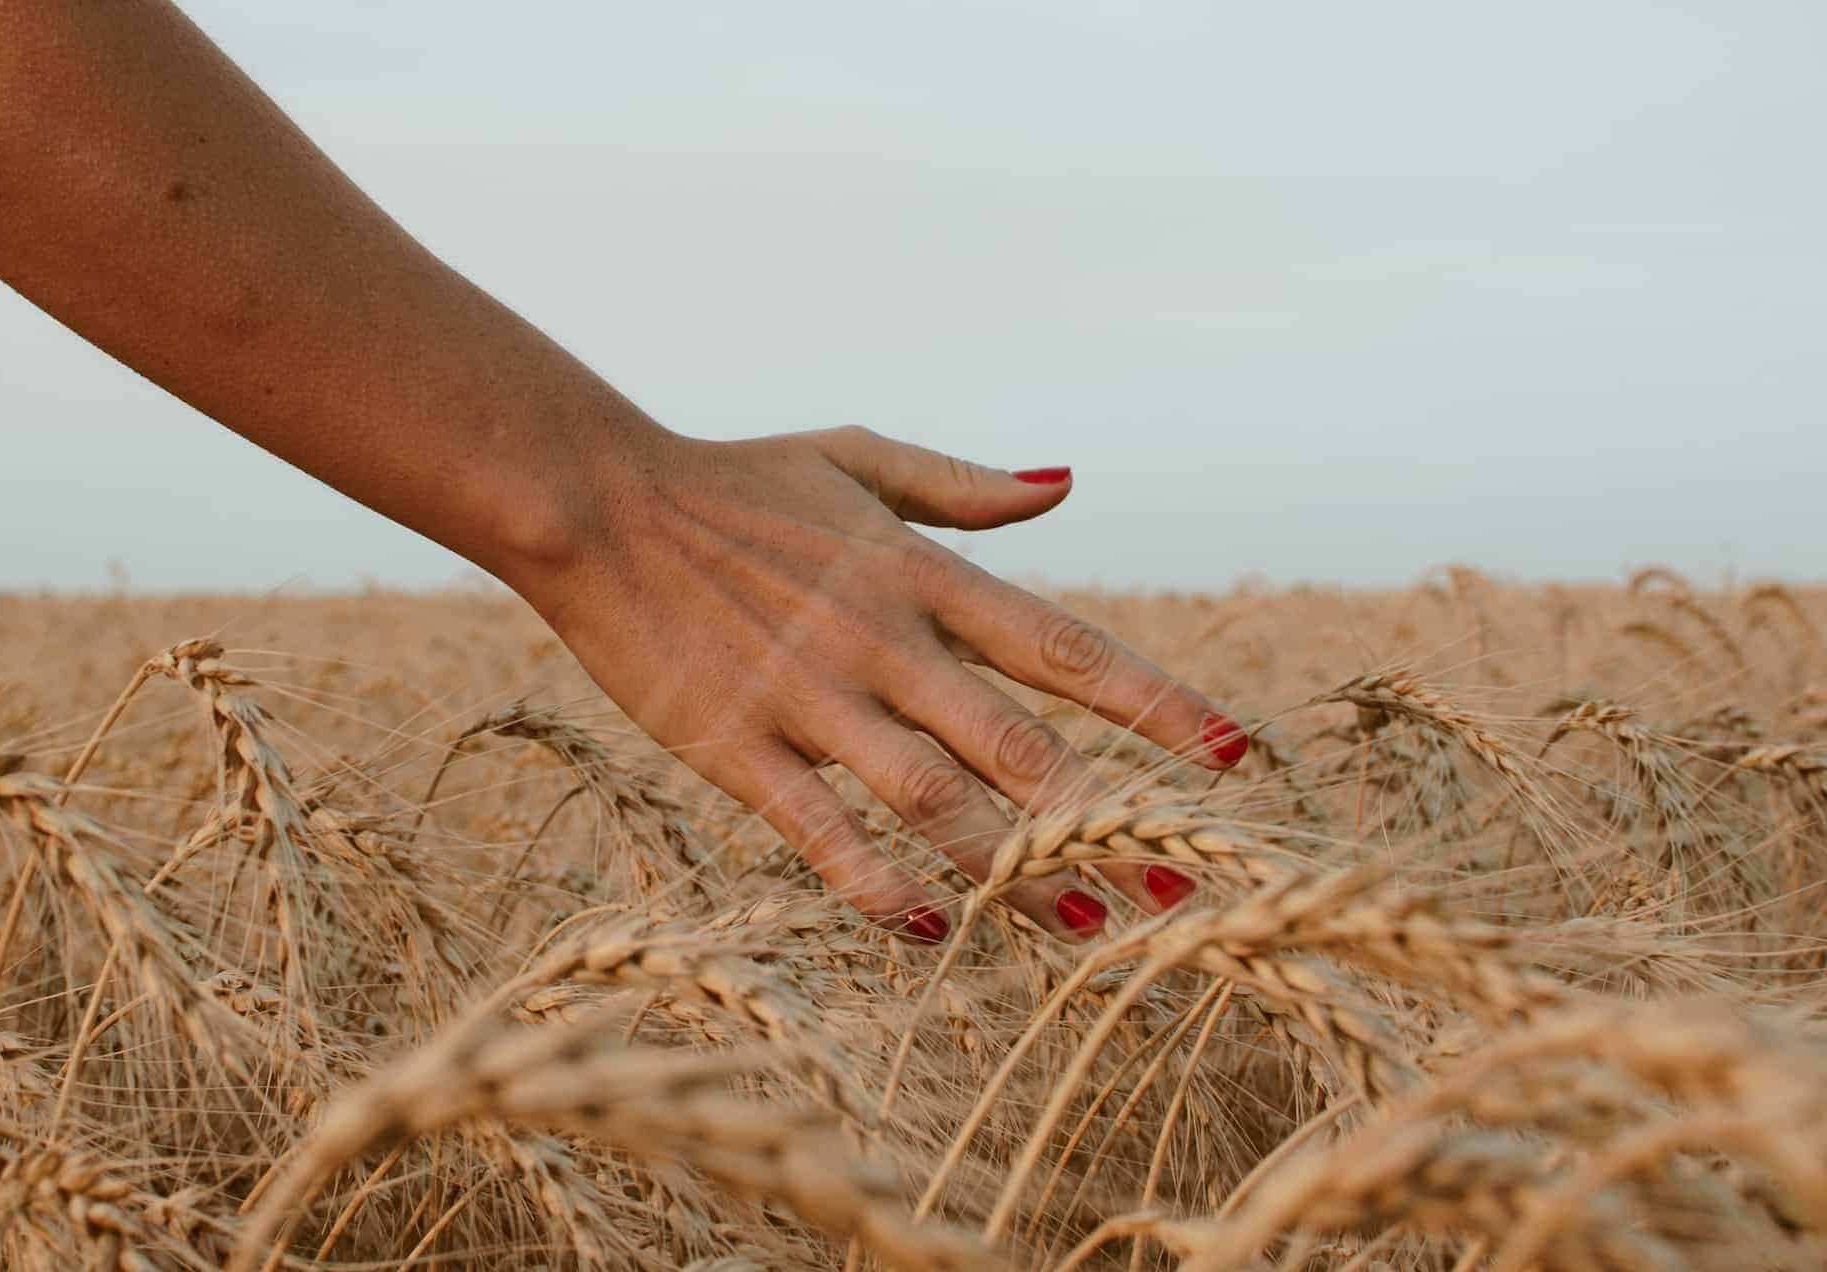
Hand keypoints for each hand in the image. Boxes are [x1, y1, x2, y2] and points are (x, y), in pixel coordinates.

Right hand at [506, 425, 1247, 942]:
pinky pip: (819, 830)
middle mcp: (883, 641)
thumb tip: (1069, 483)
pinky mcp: (736, 746)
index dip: (1156, 704)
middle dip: (1109, 816)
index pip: (1064, 648)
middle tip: (1188, 883)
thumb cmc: (735, 479)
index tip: (1233, 755)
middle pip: (1019, 743)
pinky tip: (930, 927)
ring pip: (932, 799)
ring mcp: (810, 698)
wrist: (598, 502)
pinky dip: (876, 879)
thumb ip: (967, 485)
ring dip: (1013, 869)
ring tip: (1088, 925)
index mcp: (922, 574)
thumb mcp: (857, 457)